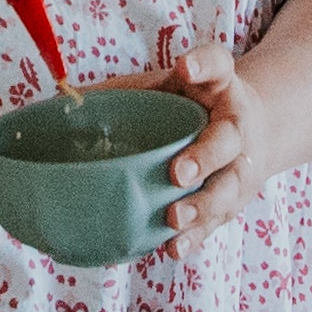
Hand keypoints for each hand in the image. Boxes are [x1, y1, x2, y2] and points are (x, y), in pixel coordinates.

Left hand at [106, 40, 270, 246]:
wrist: (249, 132)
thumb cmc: (190, 107)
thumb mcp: (165, 87)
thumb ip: (124, 93)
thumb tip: (62, 100)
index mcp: (218, 86)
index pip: (218, 64)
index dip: (204, 64)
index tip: (184, 67)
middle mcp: (235, 124)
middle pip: (227, 138)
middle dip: (205, 156)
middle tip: (177, 172)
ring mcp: (238, 166)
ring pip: (227, 188)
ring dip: (202, 205)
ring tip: (174, 217)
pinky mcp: (233, 201)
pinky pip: (217, 222)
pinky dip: (194, 238)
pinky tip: (173, 247)